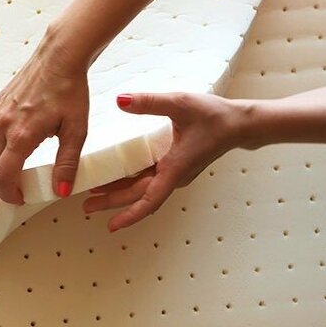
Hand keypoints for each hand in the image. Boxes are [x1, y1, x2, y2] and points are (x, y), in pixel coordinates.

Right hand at [0, 32, 89, 218]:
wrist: (62, 55)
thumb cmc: (71, 90)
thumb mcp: (76, 130)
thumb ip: (67, 162)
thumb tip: (62, 189)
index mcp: (22, 136)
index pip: (6, 175)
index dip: (9, 193)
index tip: (19, 201)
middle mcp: (5, 126)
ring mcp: (0, 113)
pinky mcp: (0, 101)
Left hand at [84, 91, 247, 231]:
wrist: (240, 123)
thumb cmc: (215, 116)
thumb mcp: (179, 103)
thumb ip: (149, 102)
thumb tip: (120, 101)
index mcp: (174, 168)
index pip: (149, 199)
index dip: (130, 214)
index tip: (112, 226)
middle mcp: (173, 175)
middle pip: (138, 196)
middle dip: (112, 204)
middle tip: (85, 207)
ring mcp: (175, 172)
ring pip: (142, 189)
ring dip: (118, 194)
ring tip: (93, 196)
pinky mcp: (175, 166)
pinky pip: (149, 179)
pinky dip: (130, 183)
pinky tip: (116, 179)